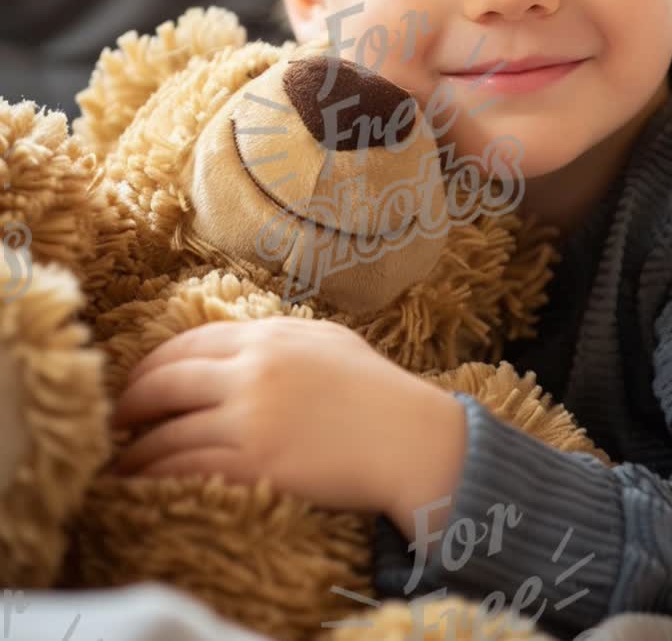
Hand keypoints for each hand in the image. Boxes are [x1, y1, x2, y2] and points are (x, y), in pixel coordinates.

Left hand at [109, 317, 465, 519]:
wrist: (409, 437)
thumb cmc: (376, 389)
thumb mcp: (326, 340)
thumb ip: (277, 338)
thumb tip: (239, 344)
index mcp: (269, 336)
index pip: (189, 342)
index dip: (152, 363)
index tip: (136, 381)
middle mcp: (253, 371)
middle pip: (165, 381)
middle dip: (130, 402)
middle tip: (115, 419)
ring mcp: (252, 417)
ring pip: (169, 432)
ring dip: (137, 449)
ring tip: (120, 460)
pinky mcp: (256, 462)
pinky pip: (188, 468)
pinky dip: (157, 476)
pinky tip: (145, 482)